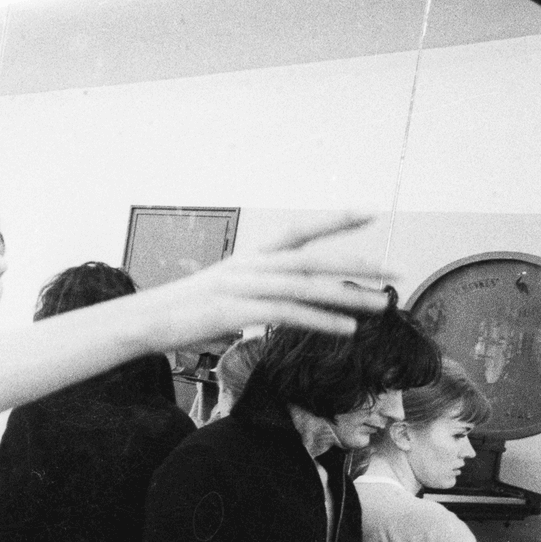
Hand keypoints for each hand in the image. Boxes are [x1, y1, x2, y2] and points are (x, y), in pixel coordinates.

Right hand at [136, 214, 392, 349]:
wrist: (145, 320)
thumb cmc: (185, 309)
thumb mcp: (225, 289)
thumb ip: (259, 289)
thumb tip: (289, 300)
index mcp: (249, 256)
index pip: (299, 231)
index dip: (335, 220)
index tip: (371, 212)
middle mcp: (250, 265)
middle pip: (313, 258)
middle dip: (357, 263)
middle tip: (395, 270)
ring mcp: (243, 287)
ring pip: (306, 287)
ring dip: (348, 296)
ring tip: (382, 305)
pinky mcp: (237, 312)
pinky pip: (288, 314)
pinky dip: (320, 320)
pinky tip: (347, 329)